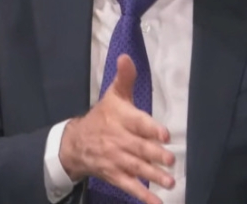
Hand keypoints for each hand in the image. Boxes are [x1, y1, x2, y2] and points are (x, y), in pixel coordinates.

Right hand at [59, 55, 174, 203]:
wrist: (76, 143)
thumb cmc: (102, 117)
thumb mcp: (112, 95)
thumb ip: (125, 78)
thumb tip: (126, 56)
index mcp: (120, 118)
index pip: (136, 123)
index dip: (150, 129)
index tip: (164, 135)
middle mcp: (118, 140)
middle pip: (138, 148)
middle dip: (154, 155)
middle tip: (171, 160)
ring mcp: (116, 160)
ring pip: (136, 168)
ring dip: (153, 176)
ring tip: (170, 182)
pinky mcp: (114, 175)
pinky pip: (129, 186)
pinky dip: (143, 195)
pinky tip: (157, 203)